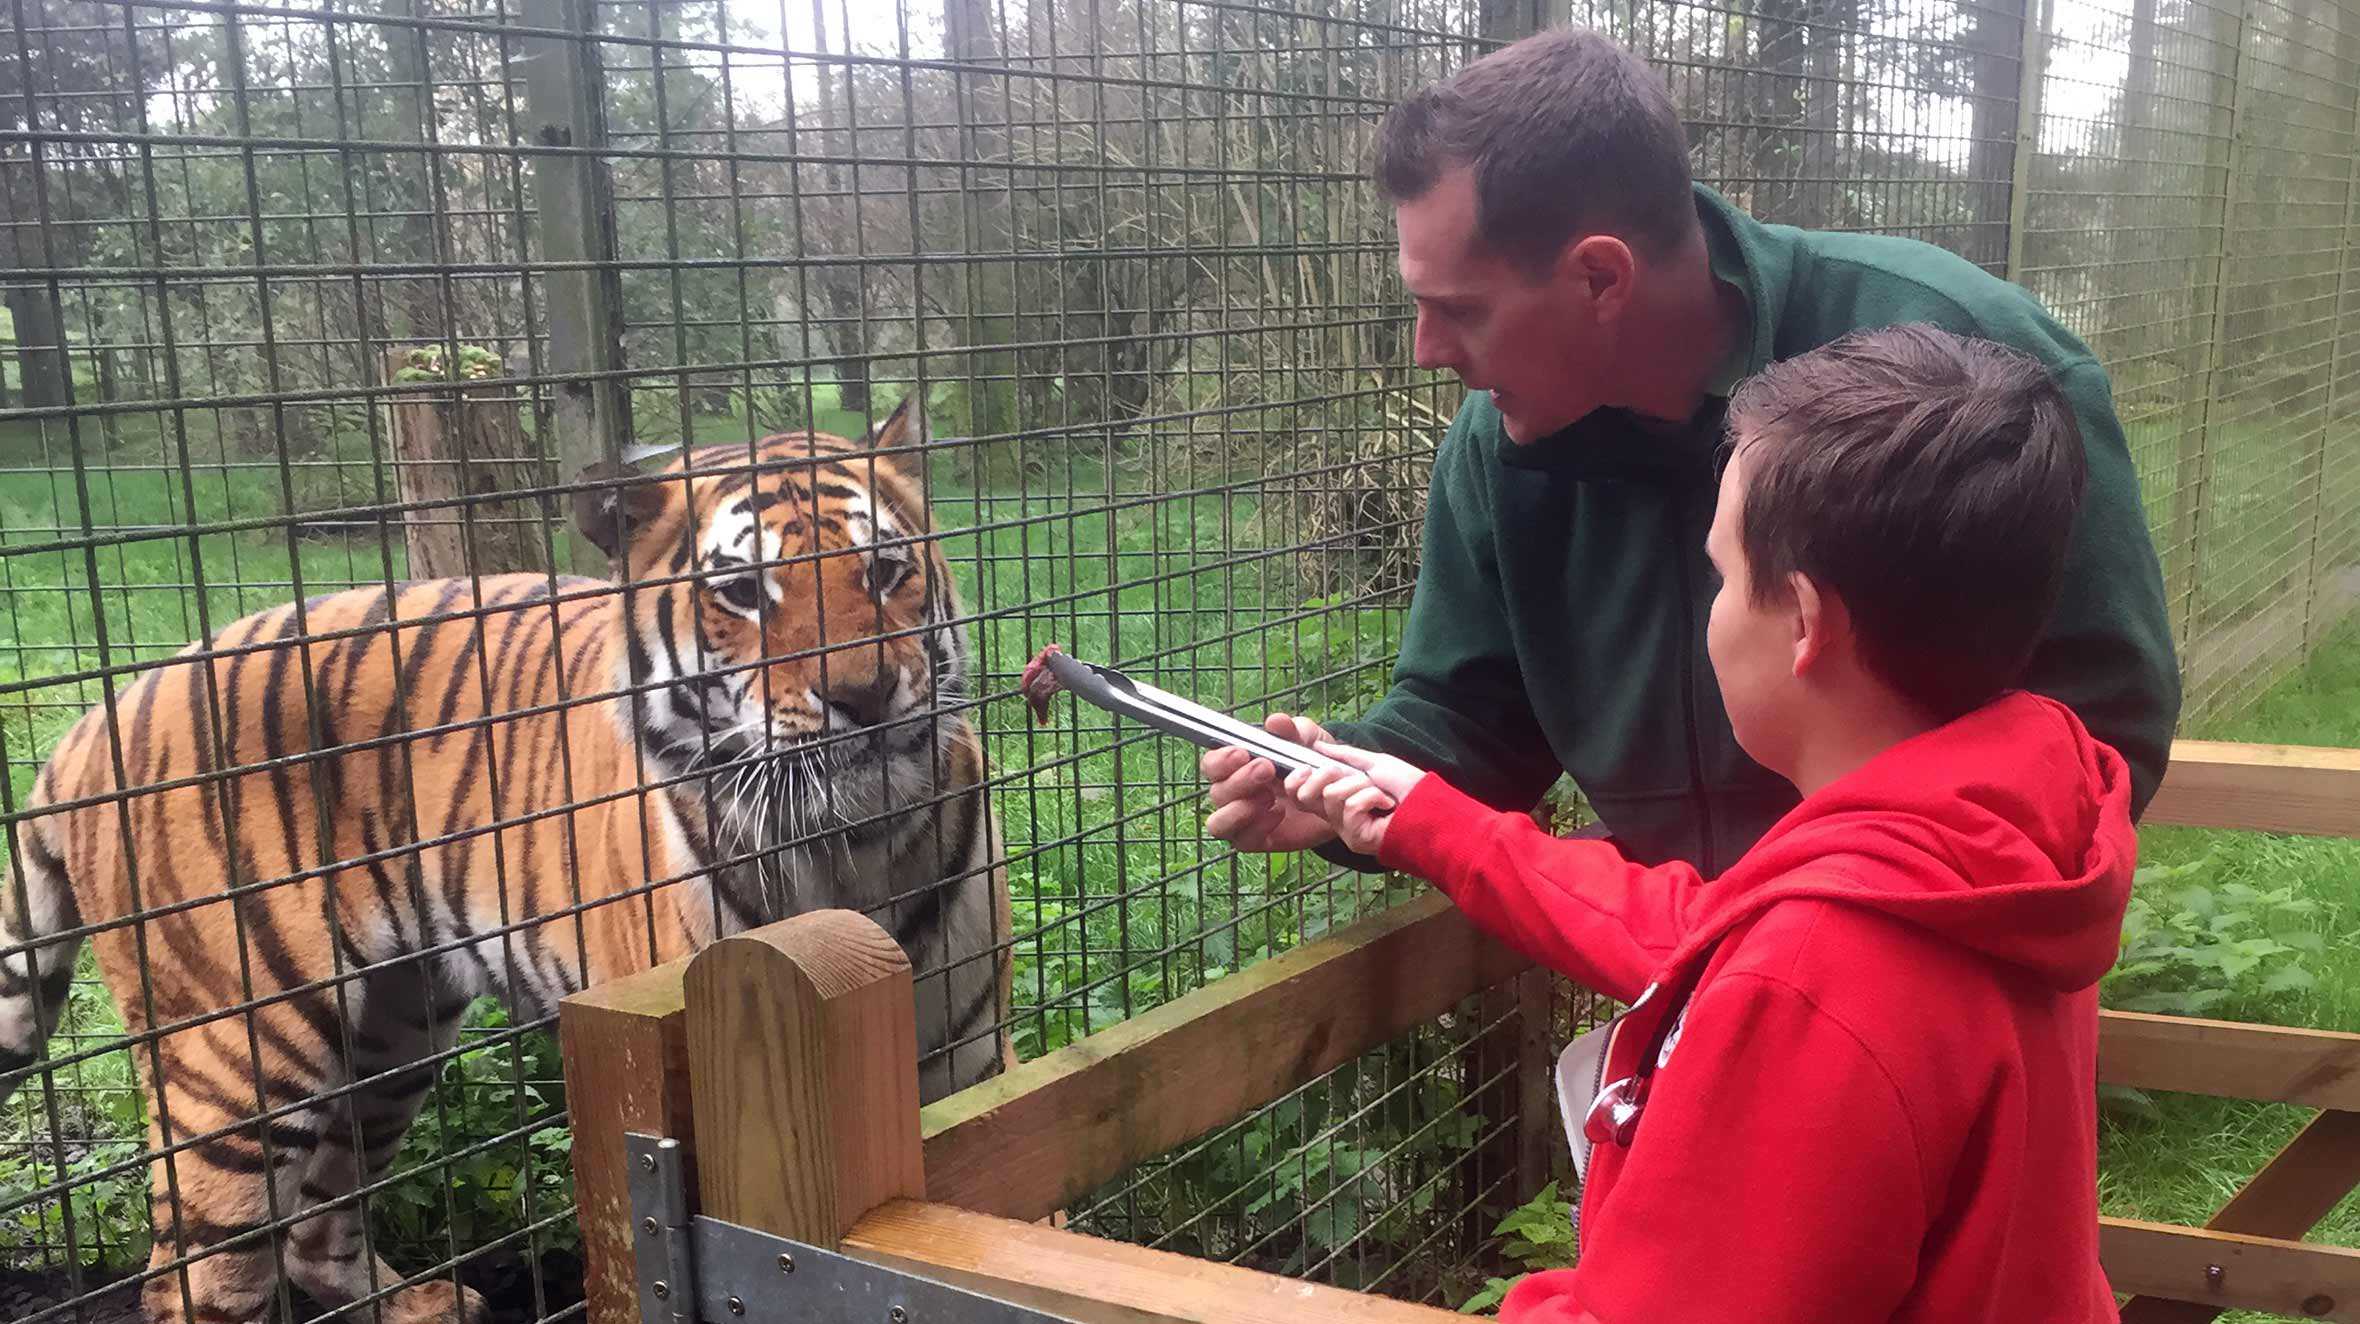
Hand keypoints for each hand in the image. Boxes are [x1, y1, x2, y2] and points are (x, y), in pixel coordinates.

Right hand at [1201, 713, 1340, 853]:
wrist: (1337, 795)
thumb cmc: (1312, 762)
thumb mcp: (1309, 741)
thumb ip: (1293, 730)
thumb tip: (1276, 722)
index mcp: (1236, 766)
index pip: (1212, 764)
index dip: (1221, 760)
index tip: (1242, 753)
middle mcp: (1233, 793)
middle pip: (1216, 792)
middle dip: (1239, 781)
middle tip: (1267, 769)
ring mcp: (1243, 819)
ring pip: (1218, 823)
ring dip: (1239, 810)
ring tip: (1269, 798)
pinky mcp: (1257, 840)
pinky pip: (1243, 840)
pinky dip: (1258, 827)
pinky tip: (1279, 813)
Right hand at [1282, 742, 1428, 856]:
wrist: (1432, 805)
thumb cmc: (1408, 786)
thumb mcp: (1373, 763)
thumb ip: (1344, 756)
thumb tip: (1318, 747)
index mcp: (1337, 799)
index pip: (1299, 793)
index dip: (1297, 780)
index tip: (1307, 767)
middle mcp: (1336, 816)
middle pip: (1307, 794)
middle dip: (1334, 776)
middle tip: (1360, 778)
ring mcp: (1344, 828)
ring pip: (1332, 795)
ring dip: (1361, 786)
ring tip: (1381, 794)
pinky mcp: (1355, 838)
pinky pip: (1350, 806)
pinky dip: (1371, 797)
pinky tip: (1387, 805)